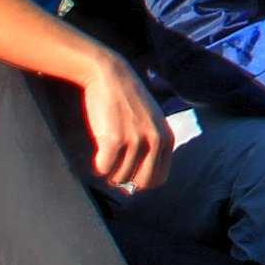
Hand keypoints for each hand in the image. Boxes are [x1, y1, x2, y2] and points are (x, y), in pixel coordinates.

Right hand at [75, 61, 171, 194]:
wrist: (109, 74)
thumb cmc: (126, 100)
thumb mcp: (150, 122)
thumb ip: (149, 150)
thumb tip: (131, 189)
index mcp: (167, 139)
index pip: (158, 179)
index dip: (140, 178)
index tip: (128, 170)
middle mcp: (155, 141)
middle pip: (142, 182)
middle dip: (126, 178)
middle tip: (115, 163)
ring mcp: (136, 141)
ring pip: (120, 176)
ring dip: (109, 169)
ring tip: (106, 150)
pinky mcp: (114, 140)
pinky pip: (103, 169)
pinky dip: (97, 164)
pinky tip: (97, 150)